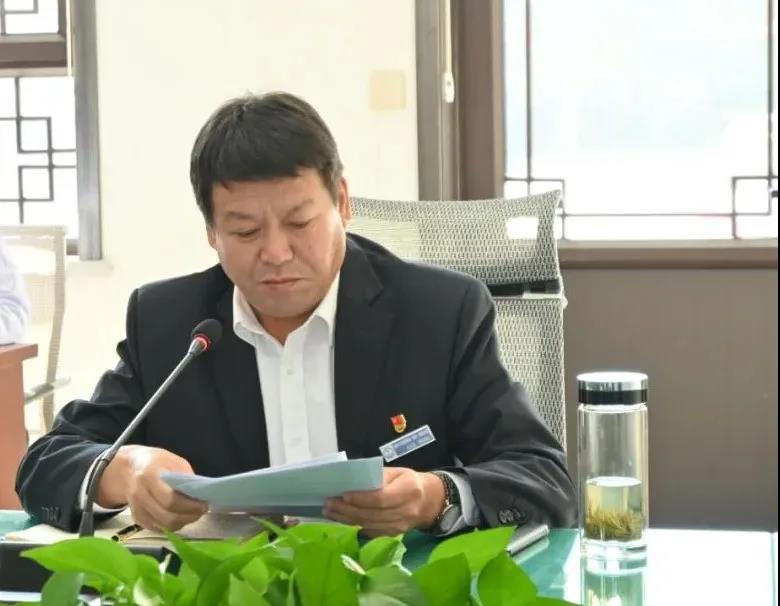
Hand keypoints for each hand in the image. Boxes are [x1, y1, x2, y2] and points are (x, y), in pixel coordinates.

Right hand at [97, 445, 207, 530]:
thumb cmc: (156, 462)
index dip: (189, 506)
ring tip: (194, 513)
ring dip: (183, 522)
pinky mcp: (138, 519)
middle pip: (167, 517)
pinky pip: (159, 528)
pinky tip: (181, 516)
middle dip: (189, 516)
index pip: (170, 500)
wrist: (130, 468)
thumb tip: (201, 495)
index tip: (204, 504)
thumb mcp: (175, 461)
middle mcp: (140, 495)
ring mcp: (137, 509)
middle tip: (202, 510)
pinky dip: (173, 525)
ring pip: (164, 526)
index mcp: (149, 477)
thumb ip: (186, 478)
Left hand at [323, 467, 445, 536]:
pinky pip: (370, 532)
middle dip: (347, 510)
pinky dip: (354, 526)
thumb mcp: (396, 472)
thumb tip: (351, 481)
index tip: (343, 495)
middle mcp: (406, 511)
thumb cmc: (409, 481)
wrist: (429, 501)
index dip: (361, 499)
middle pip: (372, 514)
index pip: (381, 498)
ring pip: (369, 525)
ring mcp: (400, 526)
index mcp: (408, 490)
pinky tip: (340, 519)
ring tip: (329, 512)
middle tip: (328, 504)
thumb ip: (376, 477)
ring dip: (346, 519)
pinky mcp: (393, 535)